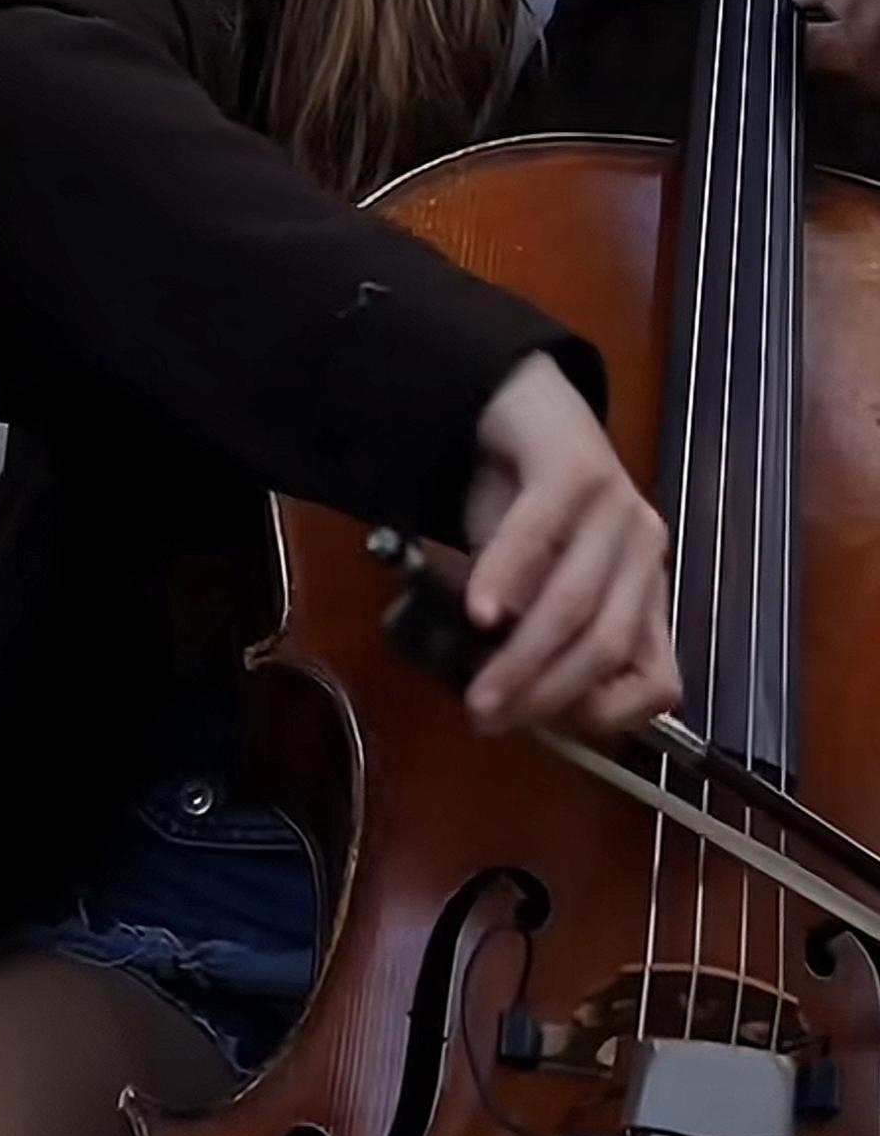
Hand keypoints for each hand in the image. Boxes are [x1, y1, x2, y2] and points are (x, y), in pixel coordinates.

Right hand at [445, 353, 679, 740]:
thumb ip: (535, 636)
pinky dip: (506, 579)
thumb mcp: (538, 586)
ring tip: (477, 690)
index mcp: (647, 590)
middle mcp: (647, 551)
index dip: (604, 717)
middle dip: (547, 693)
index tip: (541, 729)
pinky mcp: (577, 467)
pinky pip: (540, 534)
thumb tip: (505, 708)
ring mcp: (618, 506)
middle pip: (608, 644)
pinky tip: (479, 612)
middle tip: (489, 719)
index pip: (658, 679)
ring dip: (523, 656)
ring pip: (578, 602)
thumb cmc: (522, 506)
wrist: (515, 406)